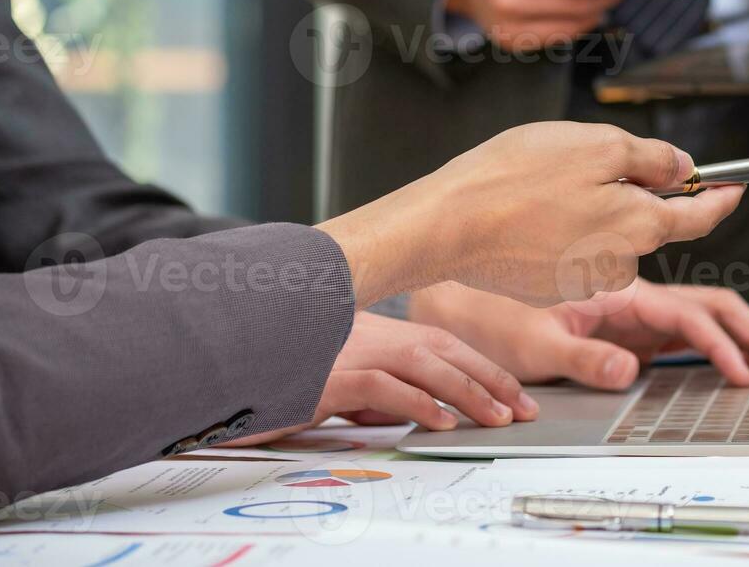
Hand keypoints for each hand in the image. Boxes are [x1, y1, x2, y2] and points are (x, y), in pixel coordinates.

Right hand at [225, 313, 539, 444]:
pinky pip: (384, 386)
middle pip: (443, 347)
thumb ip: (372, 387)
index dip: (480, 364)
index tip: (512, 389)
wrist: (224, 356)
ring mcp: (348, 348)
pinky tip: (442, 420)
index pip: (439, 342)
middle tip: (523, 405)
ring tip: (498, 416)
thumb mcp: (335, 379)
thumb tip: (406, 408)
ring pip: (424, 363)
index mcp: (370, 329)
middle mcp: (365, 331)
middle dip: (490, 376)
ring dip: (467, 390)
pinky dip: (418, 402)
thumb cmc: (276, 369)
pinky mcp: (328, 372)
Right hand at [320, 123, 744, 308]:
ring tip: (542, 184)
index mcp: (641, 224)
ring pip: (606, 232)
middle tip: (581, 160)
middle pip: (646, 220)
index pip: (701, 215)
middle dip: (629, 189)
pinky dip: (559, 227)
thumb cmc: (516, 178)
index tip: (737, 186)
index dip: (723, 196)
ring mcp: (584, 278)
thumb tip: (683, 169)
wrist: (448, 224)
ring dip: (590, 207)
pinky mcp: (550, 285)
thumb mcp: (597, 145)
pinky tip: (527, 211)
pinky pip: (571, 248)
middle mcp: (621, 260)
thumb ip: (651, 158)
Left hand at [412, 279, 748, 389]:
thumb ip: (585, 356)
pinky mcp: (607, 300)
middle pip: (704, 302)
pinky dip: (698, 327)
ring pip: (688, 302)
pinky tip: (707, 348)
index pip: (689, 316)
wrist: (451, 263)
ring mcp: (619, 291)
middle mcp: (626, 283)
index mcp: (617, 289)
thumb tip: (629, 372)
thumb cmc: (484, 300)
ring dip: (729, 328)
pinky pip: (664, 309)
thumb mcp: (532, 340)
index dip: (728, 345)